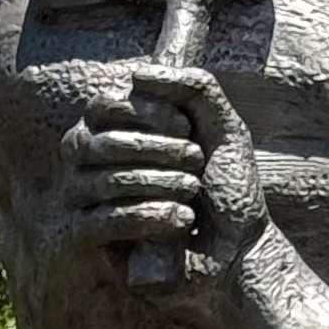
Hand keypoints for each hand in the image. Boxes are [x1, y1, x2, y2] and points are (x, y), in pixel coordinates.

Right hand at [60, 64, 268, 310]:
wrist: (240, 253)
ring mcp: (88, 201)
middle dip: (155, 150)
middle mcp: (93, 163)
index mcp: (118, 133)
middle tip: (197, 163)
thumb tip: (136, 76)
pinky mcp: (93, 240)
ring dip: (158, 183)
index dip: (144, 112)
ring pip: (100, 181)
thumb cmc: (230, 191)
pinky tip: (181, 222)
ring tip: (194, 193)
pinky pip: (100, 221)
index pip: (103, 107)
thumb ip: (195, 87)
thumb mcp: (225, 129)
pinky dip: (146, 217)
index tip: (186, 127)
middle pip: (95, 143)